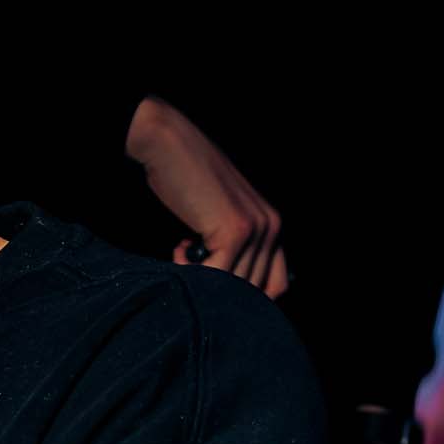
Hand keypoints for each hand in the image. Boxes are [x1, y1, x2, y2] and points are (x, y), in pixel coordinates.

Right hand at [125, 96, 287, 296]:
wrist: (169, 146)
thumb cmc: (187, 180)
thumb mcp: (220, 215)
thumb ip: (233, 246)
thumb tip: (226, 287)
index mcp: (273, 225)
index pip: (275, 286)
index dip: (243, 297)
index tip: (212, 285)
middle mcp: (272, 228)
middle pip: (254, 292)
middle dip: (218, 289)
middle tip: (191, 261)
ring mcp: (257, 230)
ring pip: (234, 287)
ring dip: (203, 278)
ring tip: (183, 250)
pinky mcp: (236, 232)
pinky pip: (217, 276)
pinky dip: (191, 270)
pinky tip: (179, 246)